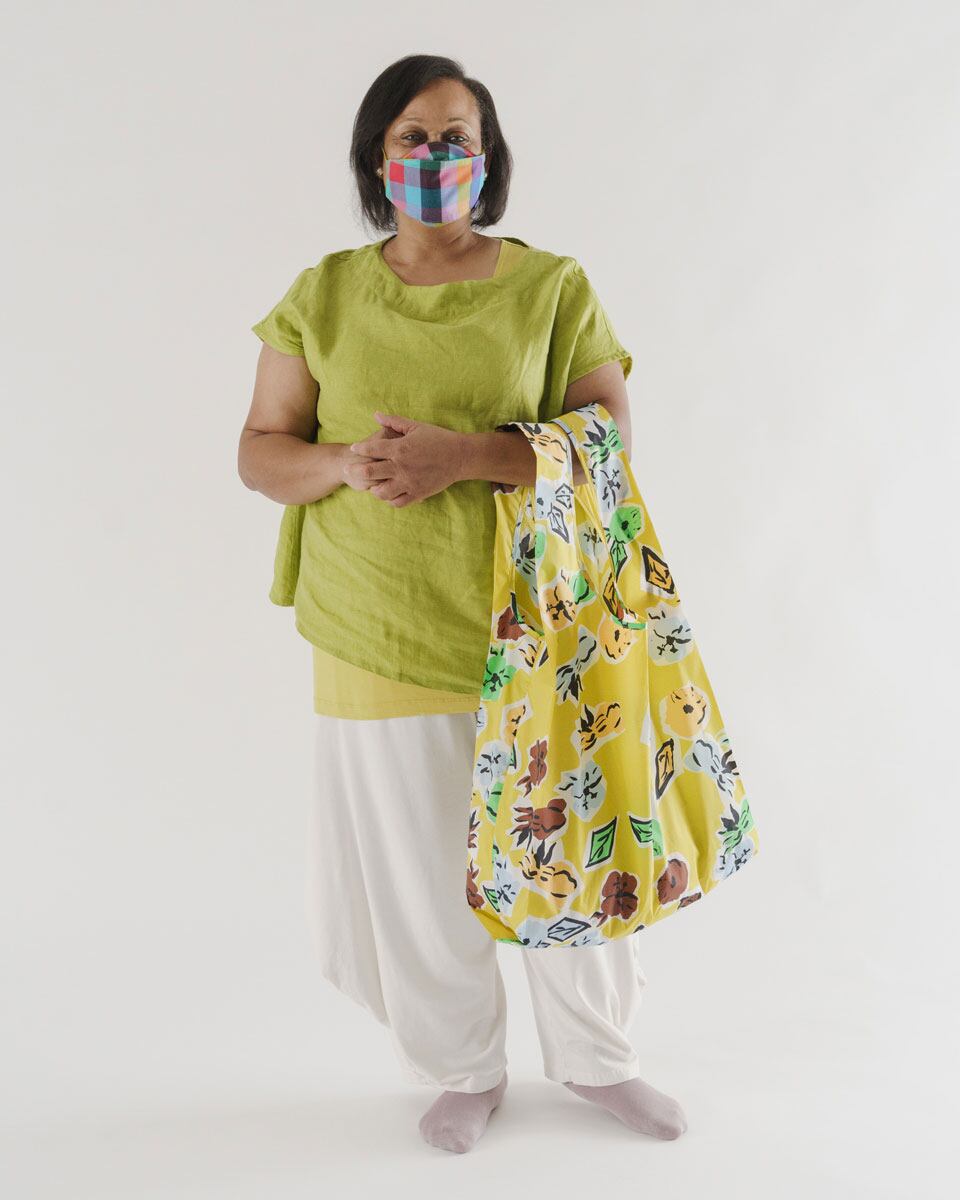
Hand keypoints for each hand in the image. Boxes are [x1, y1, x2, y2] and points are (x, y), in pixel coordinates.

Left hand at [341, 412, 464, 506]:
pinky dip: (389, 499)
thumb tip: (376, 415)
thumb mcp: (416, 426)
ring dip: (373, 488)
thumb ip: (394, 422)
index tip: (354, 449)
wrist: (460, 457)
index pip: (371, 449)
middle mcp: (401, 466)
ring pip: (381, 492)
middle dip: (355, 471)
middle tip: (349, 470)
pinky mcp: (417, 494)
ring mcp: (409, 482)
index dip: (359, 449)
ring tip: (372, 484)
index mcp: (400, 448)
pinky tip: (389, 493)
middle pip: (369, 472)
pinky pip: (397, 502)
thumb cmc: (438, 438)